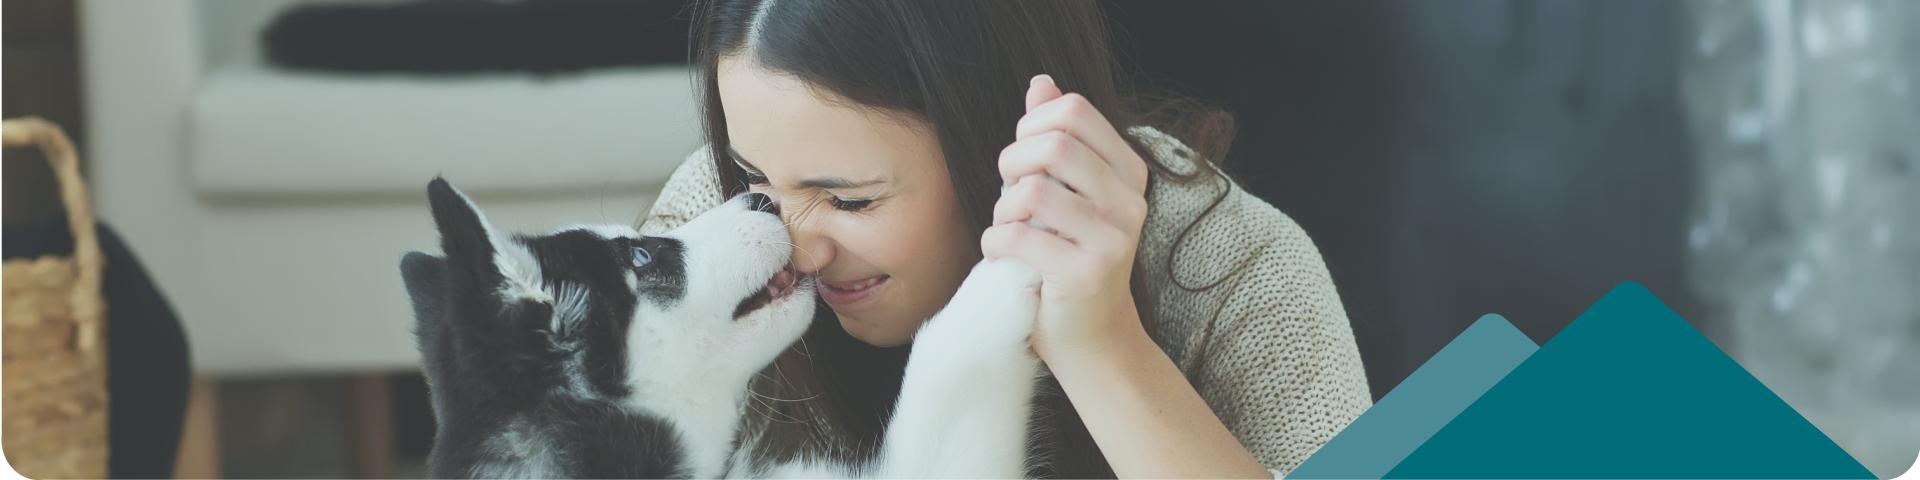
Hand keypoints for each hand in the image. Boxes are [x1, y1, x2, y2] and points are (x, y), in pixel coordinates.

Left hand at [982, 74, 1151, 359]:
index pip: (1074, 111)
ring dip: (1003, 211)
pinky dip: (996, 244)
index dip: (1031, 126)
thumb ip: (1056, 138)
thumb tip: (1042, 83)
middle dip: (1012, 164)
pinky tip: (1004, 256)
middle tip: (1010, 195)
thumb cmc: (1069, 258)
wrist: (1092, 338)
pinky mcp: (1086, 274)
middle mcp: (1130, 201)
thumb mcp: (1067, 192)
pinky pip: (1018, 238)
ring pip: (1032, 193)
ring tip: (1010, 231)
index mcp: (1128, 172)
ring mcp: (1113, 239)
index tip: (1023, 161)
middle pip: (1053, 146)